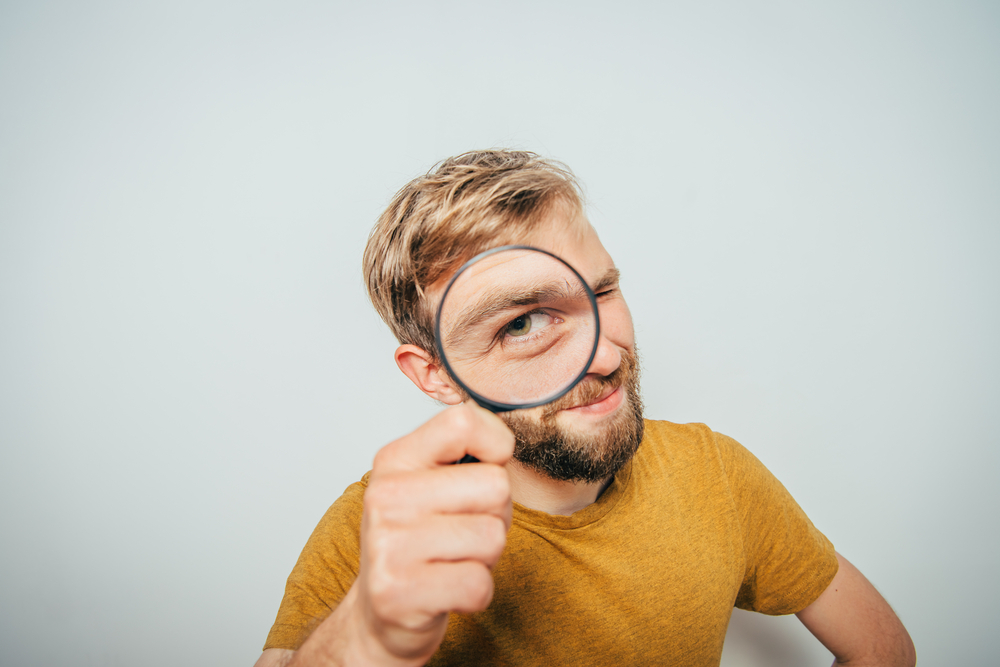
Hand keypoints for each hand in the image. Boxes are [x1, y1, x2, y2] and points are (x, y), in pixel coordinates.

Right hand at [349, 403, 513, 664]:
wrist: (381, 613)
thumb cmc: (420, 541)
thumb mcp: (429, 484)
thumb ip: (464, 453)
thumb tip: (504, 441)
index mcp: (395, 460)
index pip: (463, 422)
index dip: (496, 444)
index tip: (487, 467)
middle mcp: (385, 496)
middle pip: (495, 485)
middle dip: (495, 515)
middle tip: (462, 531)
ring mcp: (388, 545)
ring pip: (493, 537)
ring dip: (485, 557)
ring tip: (452, 560)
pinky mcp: (399, 592)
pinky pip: (479, 584)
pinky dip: (476, 593)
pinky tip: (447, 590)